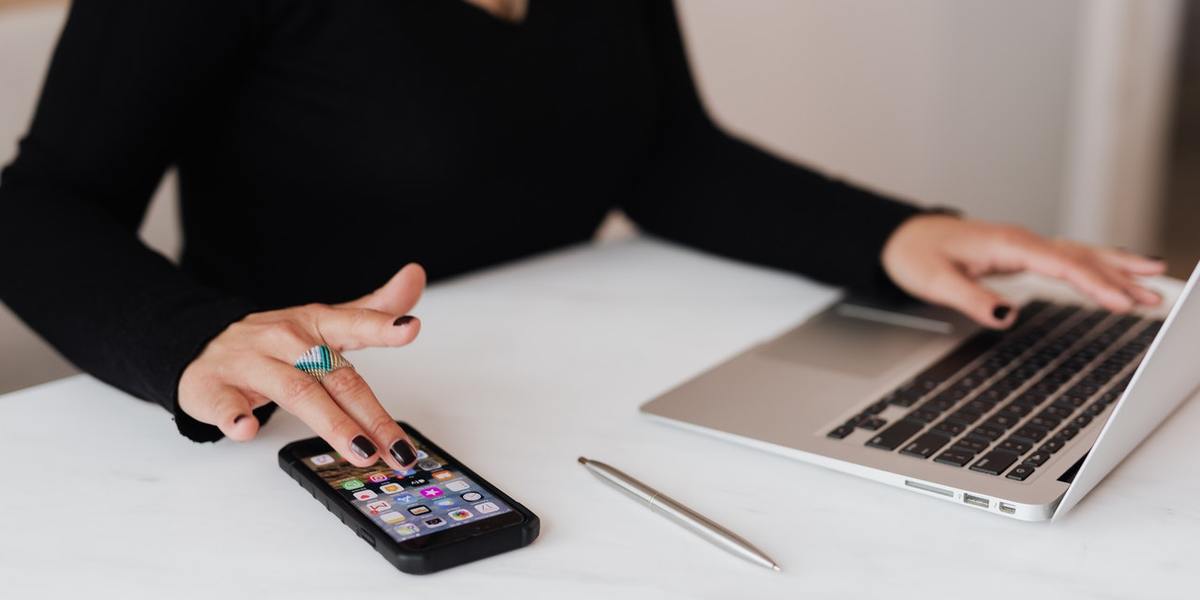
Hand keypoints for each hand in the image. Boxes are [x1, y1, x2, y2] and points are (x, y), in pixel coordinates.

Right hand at [178, 263, 426, 469]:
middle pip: (335, 377)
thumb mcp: (324, 322)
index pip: (353, 323)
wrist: (201, 346)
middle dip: (370, 415)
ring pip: (295, 391)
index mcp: (314, 324)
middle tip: (399, 448)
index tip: (409, 328)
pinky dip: (235, 417)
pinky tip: (246, 429)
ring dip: (331, 424)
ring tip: (361, 450)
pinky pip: (225, 404)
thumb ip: (372, 310)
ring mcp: (249, 364)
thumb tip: (415, 277)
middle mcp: (285, 341)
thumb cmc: (274, 343)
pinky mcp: (214, 389)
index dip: (382, 326)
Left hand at [881, 215, 1165, 327]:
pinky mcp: (1022, 254)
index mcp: (1007, 244)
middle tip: (1155, 297)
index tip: (1120, 302)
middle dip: (1120, 277)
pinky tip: (1118, 270)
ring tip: (1154, 281)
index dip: (1093, 284)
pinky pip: (1067, 258)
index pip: (1060, 265)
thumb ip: (971, 298)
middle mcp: (1021, 242)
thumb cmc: (916, 255)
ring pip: (1079, 255)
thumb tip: (1006, 315)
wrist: (902, 237)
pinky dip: (1097, 264)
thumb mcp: (935, 281)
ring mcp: (1024, 247)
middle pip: (1080, 258)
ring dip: (1116, 269)